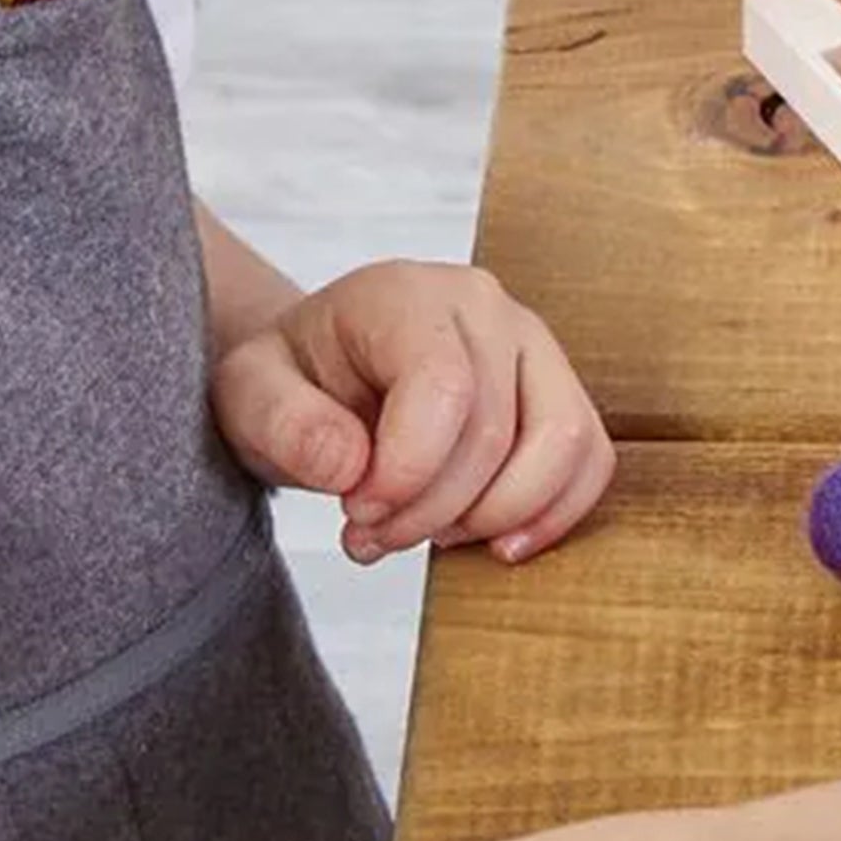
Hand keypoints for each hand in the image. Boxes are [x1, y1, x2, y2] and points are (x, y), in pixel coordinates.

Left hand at [209, 262, 616, 565]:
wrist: (320, 379)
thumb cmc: (292, 385)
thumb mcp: (248, 399)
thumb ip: (284, 425)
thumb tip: (348, 466)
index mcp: (406, 295)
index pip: (444, 386)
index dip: (408, 472)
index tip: (355, 513)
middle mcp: (485, 307)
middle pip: (496, 431)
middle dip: (434, 510)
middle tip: (373, 535)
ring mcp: (535, 346)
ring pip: (564, 444)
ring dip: (496, 516)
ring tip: (430, 534)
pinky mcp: (561, 394)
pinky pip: (592, 459)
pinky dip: (553, 515)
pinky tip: (494, 544)